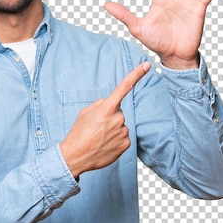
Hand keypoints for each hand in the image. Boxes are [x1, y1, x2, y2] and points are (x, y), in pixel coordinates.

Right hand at [60, 62, 150, 177]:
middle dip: (110, 118)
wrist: (75, 156)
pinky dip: (115, 140)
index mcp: (107, 108)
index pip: (124, 87)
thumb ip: (100, 104)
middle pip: (118, 113)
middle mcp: (118, 118)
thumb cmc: (78, 133)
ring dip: (112, 130)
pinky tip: (105, 145)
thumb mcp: (85, 112)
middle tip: (96, 128)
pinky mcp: (126, 144)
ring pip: (121, 126)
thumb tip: (110, 103)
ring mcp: (123, 132)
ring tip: (99, 138)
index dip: (136, 75)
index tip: (147, 65)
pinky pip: (123, 138)